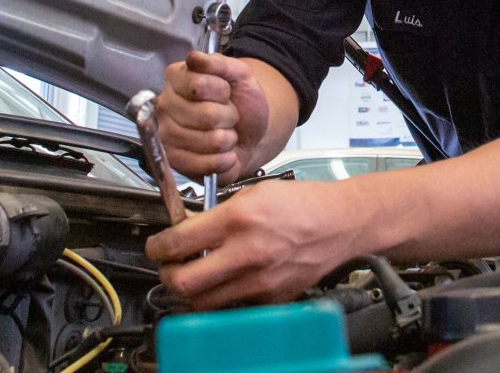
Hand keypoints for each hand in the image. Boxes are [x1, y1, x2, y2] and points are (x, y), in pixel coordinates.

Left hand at [145, 180, 378, 309]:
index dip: (157, 248)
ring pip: (203, 302)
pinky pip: (233, 306)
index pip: (177, 243)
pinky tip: (227, 280)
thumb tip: (185, 231)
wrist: (342, 224)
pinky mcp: (273, 299)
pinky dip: (222, 296)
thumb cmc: (302, 204)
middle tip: (170, 267)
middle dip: (168, 276)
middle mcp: (247, 253)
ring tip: (195, 275)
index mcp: (239, 219)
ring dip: (191, 291)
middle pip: (184, 283)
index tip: (157, 248)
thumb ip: (216, 215)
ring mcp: (261, 281)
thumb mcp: (253, 194)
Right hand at [158, 52, 270, 180]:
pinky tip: (224, 153)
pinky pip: (205, 164)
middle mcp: (164, 107)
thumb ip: (218, 63)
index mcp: (175, 79)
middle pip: (206, 116)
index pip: (198, 85)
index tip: (225, 91)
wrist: (251, 132)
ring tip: (225, 133)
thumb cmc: (241, 101)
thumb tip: (193, 57)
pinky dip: (224, 160)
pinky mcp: (175, 163)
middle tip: (227, 116)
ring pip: (209, 141)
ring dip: (228, 139)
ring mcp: (167, 137)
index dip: (221, 90)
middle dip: (228, 116)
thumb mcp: (239, 74)